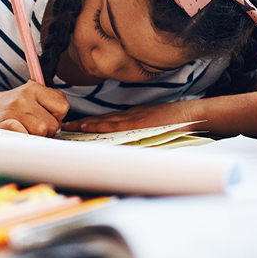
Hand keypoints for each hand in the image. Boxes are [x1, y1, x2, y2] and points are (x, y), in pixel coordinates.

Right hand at [0, 81, 69, 136]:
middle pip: (53, 124)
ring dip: (37, 135)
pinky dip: (24, 137)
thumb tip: (59, 125)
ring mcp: (12, 112)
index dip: (58, 116)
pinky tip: (19, 132)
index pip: (63, 106)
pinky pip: (24, 136)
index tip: (48, 116)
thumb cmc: (16, 105)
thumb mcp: (34, 95)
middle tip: (36, 125)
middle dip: (48, 129)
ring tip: (28, 129)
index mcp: (34, 88)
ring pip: (41, 131)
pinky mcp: (2, 125)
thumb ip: (52, 103)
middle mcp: (23, 98)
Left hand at [61, 100, 202, 132]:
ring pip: (104, 121)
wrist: (193, 115)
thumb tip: (131, 142)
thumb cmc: (178, 122)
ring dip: (85, 124)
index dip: (90, 123)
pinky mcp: (138, 122)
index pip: (107, 121)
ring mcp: (134, 118)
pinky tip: (87, 126)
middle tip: (64, 126)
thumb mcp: (156, 125)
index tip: (75, 126)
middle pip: (102, 120)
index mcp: (134, 117)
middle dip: (82, 123)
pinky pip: (115, 125)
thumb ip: (143, 131)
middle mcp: (131, 116)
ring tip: (68, 127)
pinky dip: (100, 125)